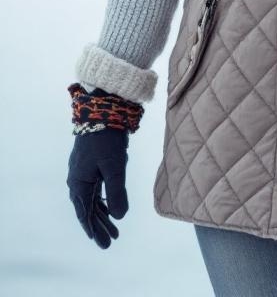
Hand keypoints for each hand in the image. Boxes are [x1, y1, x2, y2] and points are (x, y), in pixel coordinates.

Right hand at [67, 127, 128, 247]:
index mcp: (79, 182)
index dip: (94, 229)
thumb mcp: (114, 168)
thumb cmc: (107, 140)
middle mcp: (78, 178)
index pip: (86, 212)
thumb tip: (120, 217)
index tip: (102, 243)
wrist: (103, 111)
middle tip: (111, 242)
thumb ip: (116, 193)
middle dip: (100, 225)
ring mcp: (84, 170)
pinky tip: (110, 207)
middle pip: (88, 208)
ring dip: (102, 214)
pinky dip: (102, 200)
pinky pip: (95, 188)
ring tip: (114, 229)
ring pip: (92, 198)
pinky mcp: (92, 163)